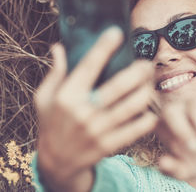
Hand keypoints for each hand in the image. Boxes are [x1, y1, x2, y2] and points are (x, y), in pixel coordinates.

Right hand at [35, 27, 157, 191]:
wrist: (57, 162)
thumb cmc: (51, 123)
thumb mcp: (44, 97)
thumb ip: (54, 73)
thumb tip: (58, 47)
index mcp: (66, 96)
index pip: (88, 66)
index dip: (104, 47)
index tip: (116, 33)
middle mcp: (83, 112)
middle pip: (119, 86)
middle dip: (138, 71)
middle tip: (146, 63)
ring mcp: (97, 130)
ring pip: (132, 106)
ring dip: (146, 91)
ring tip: (150, 84)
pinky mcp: (109, 145)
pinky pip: (136, 129)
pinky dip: (148, 118)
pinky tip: (151, 109)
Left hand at [156, 95, 195, 180]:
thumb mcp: (185, 171)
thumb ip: (172, 170)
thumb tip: (162, 164)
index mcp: (162, 125)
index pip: (156, 121)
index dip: (173, 132)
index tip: (192, 150)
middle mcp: (175, 109)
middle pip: (172, 110)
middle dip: (184, 131)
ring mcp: (193, 101)